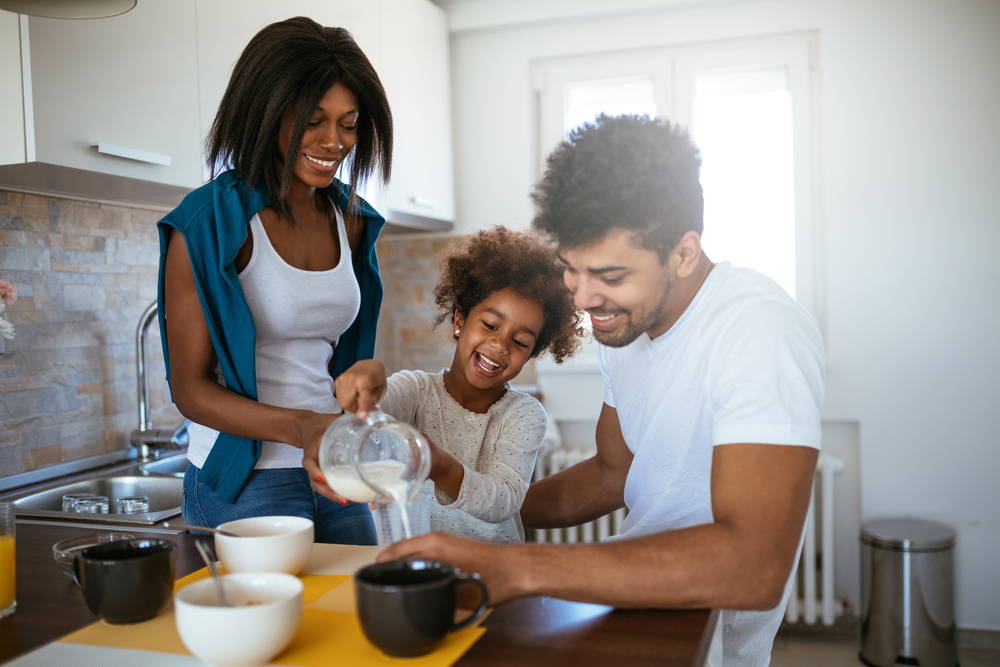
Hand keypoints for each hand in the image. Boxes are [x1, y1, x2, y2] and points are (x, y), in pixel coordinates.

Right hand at [298, 412, 351, 504]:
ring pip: (319, 487)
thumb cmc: (320, 424)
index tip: (322, 478)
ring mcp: (314, 469)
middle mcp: (311, 461)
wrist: (306, 427)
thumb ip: (347, 418)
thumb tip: (366, 416)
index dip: (315, 471)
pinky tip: (345, 497)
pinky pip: (323, 485)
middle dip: (328, 491)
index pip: (309, 463)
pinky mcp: (319, 472)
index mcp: (312, 448)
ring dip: (331, 495)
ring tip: (345, 500)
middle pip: (315, 481)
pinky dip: (332, 492)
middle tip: (342, 498)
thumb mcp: (330, 419)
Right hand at [334, 360, 386, 415]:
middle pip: (347, 403)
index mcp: (366, 380)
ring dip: (350, 405)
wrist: (368, 365)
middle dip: (354, 410)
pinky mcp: (338, 380)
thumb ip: (372, 402)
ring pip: (341, 402)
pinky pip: (338, 397)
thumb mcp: (380, 389)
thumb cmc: (376, 377)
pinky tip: (352, 395)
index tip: (363, 418)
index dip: (363, 409)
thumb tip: (363, 416)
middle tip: (362, 408)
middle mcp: (352, 378)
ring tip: (358, 400)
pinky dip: (345, 399)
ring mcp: (343, 379)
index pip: (363, 398)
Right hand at [376, 532, 526, 605]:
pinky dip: (416, 559)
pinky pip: (426, 551)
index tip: (369, 575)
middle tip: (377, 580)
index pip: (394, 551)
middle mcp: (436, 538)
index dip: (379, 564)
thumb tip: (416, 599)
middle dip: (387, 562)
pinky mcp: (455, 546)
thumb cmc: (493, 578)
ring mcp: (446, 540)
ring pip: (414, 549)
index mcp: (432, 545)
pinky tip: (418, 574)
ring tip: (394, 578)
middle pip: (401, 549)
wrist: (518, 568)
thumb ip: (433, 593)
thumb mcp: (458, 592)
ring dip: (402, 560)